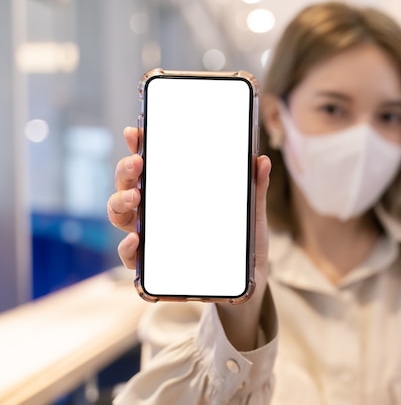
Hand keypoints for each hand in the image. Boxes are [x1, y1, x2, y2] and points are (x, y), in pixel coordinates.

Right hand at [106, 126, 271, 285]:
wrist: (247, 284)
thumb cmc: (243, 243)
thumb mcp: (251, 214)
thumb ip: (255, 188)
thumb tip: (263, 161)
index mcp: (175, 193)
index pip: (150, 166)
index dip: (138, 147)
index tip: (136, 133)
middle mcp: (157, 213)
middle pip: (128, 186)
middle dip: (125, 171)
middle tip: (137, 164)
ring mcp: (153, 238)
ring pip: (121, 216)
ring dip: (120, 203)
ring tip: (135, 197)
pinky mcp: (155, 267)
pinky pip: (131, 257)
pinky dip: (127, 248)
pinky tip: (135, 240)